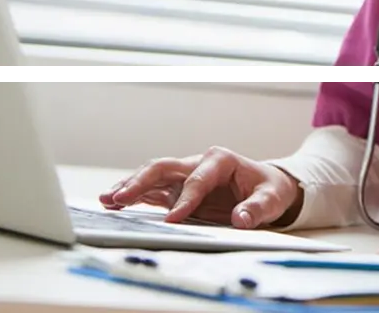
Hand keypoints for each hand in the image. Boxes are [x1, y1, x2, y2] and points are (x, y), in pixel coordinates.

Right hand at [98, 146, 301, 229]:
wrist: (266, 187)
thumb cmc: (268, 190)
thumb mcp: (270, 199)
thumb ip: (256, 209)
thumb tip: (241, 219)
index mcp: (220, 159)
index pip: (197, 179)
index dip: (185, 199)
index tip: (173, 219)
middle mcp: (197, 162)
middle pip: (163, 167)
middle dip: (141, 182)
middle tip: (120, 198)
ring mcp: (184, 175)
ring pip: (152, 176)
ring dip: (129, 187)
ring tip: (107, 200)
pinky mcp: (177, 189)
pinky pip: (152, 191)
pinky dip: (134, 196)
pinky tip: (115, 204)